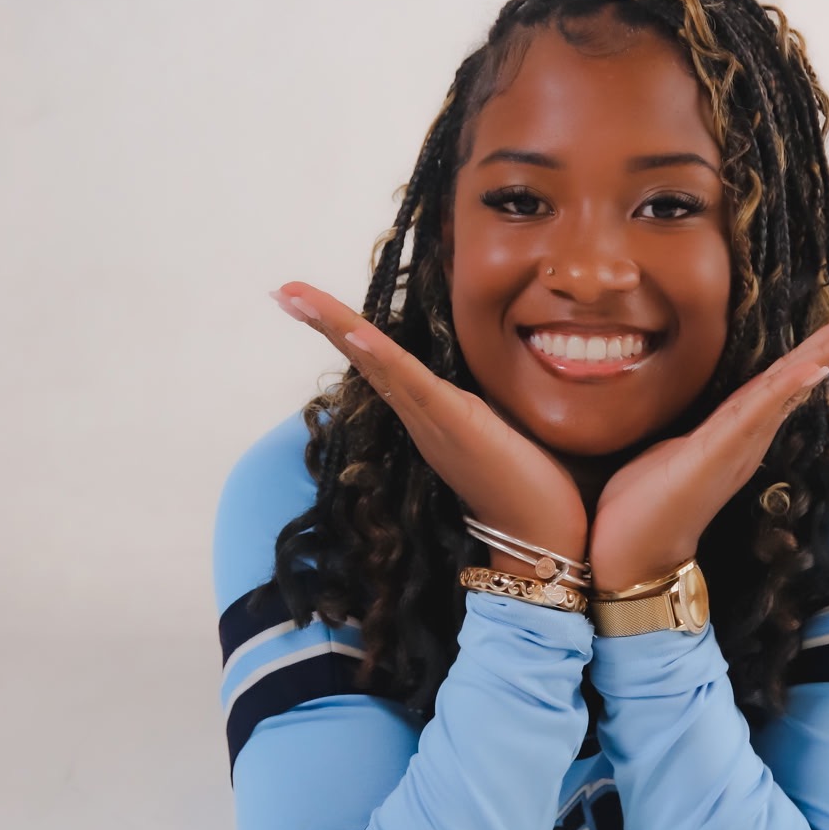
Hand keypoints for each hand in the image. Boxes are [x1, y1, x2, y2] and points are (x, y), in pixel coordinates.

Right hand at [271, 284, 589, 568]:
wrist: (544, 539)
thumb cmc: (534, 487)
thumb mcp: (504, 430)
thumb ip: (485, 406)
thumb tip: (495, 379)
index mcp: (431, 414)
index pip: (382, 362)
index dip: (347, 330)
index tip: (310, 300)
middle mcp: (420, 418)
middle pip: (364, 359)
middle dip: (323, 321)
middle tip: (284, 290)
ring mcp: (432, 422)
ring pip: (377, 364)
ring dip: (336, 327)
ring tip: (298, 297)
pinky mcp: (454, 424)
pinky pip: (411, 384)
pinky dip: (381, 356)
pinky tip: (356, 332)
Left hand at [588, 304, 828, 590]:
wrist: (627, 556)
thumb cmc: (643, 506)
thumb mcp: (673, 453)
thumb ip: (698, 434)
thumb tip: (695, 420)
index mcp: (740, 425)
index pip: (790, 372)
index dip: (827, 342)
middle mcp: (748, 433)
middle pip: (804, 372)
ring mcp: (736, 445)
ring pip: (790, 387)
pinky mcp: (715, 456)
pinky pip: (756, 415)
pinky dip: (788, 389)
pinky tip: (813, 369)